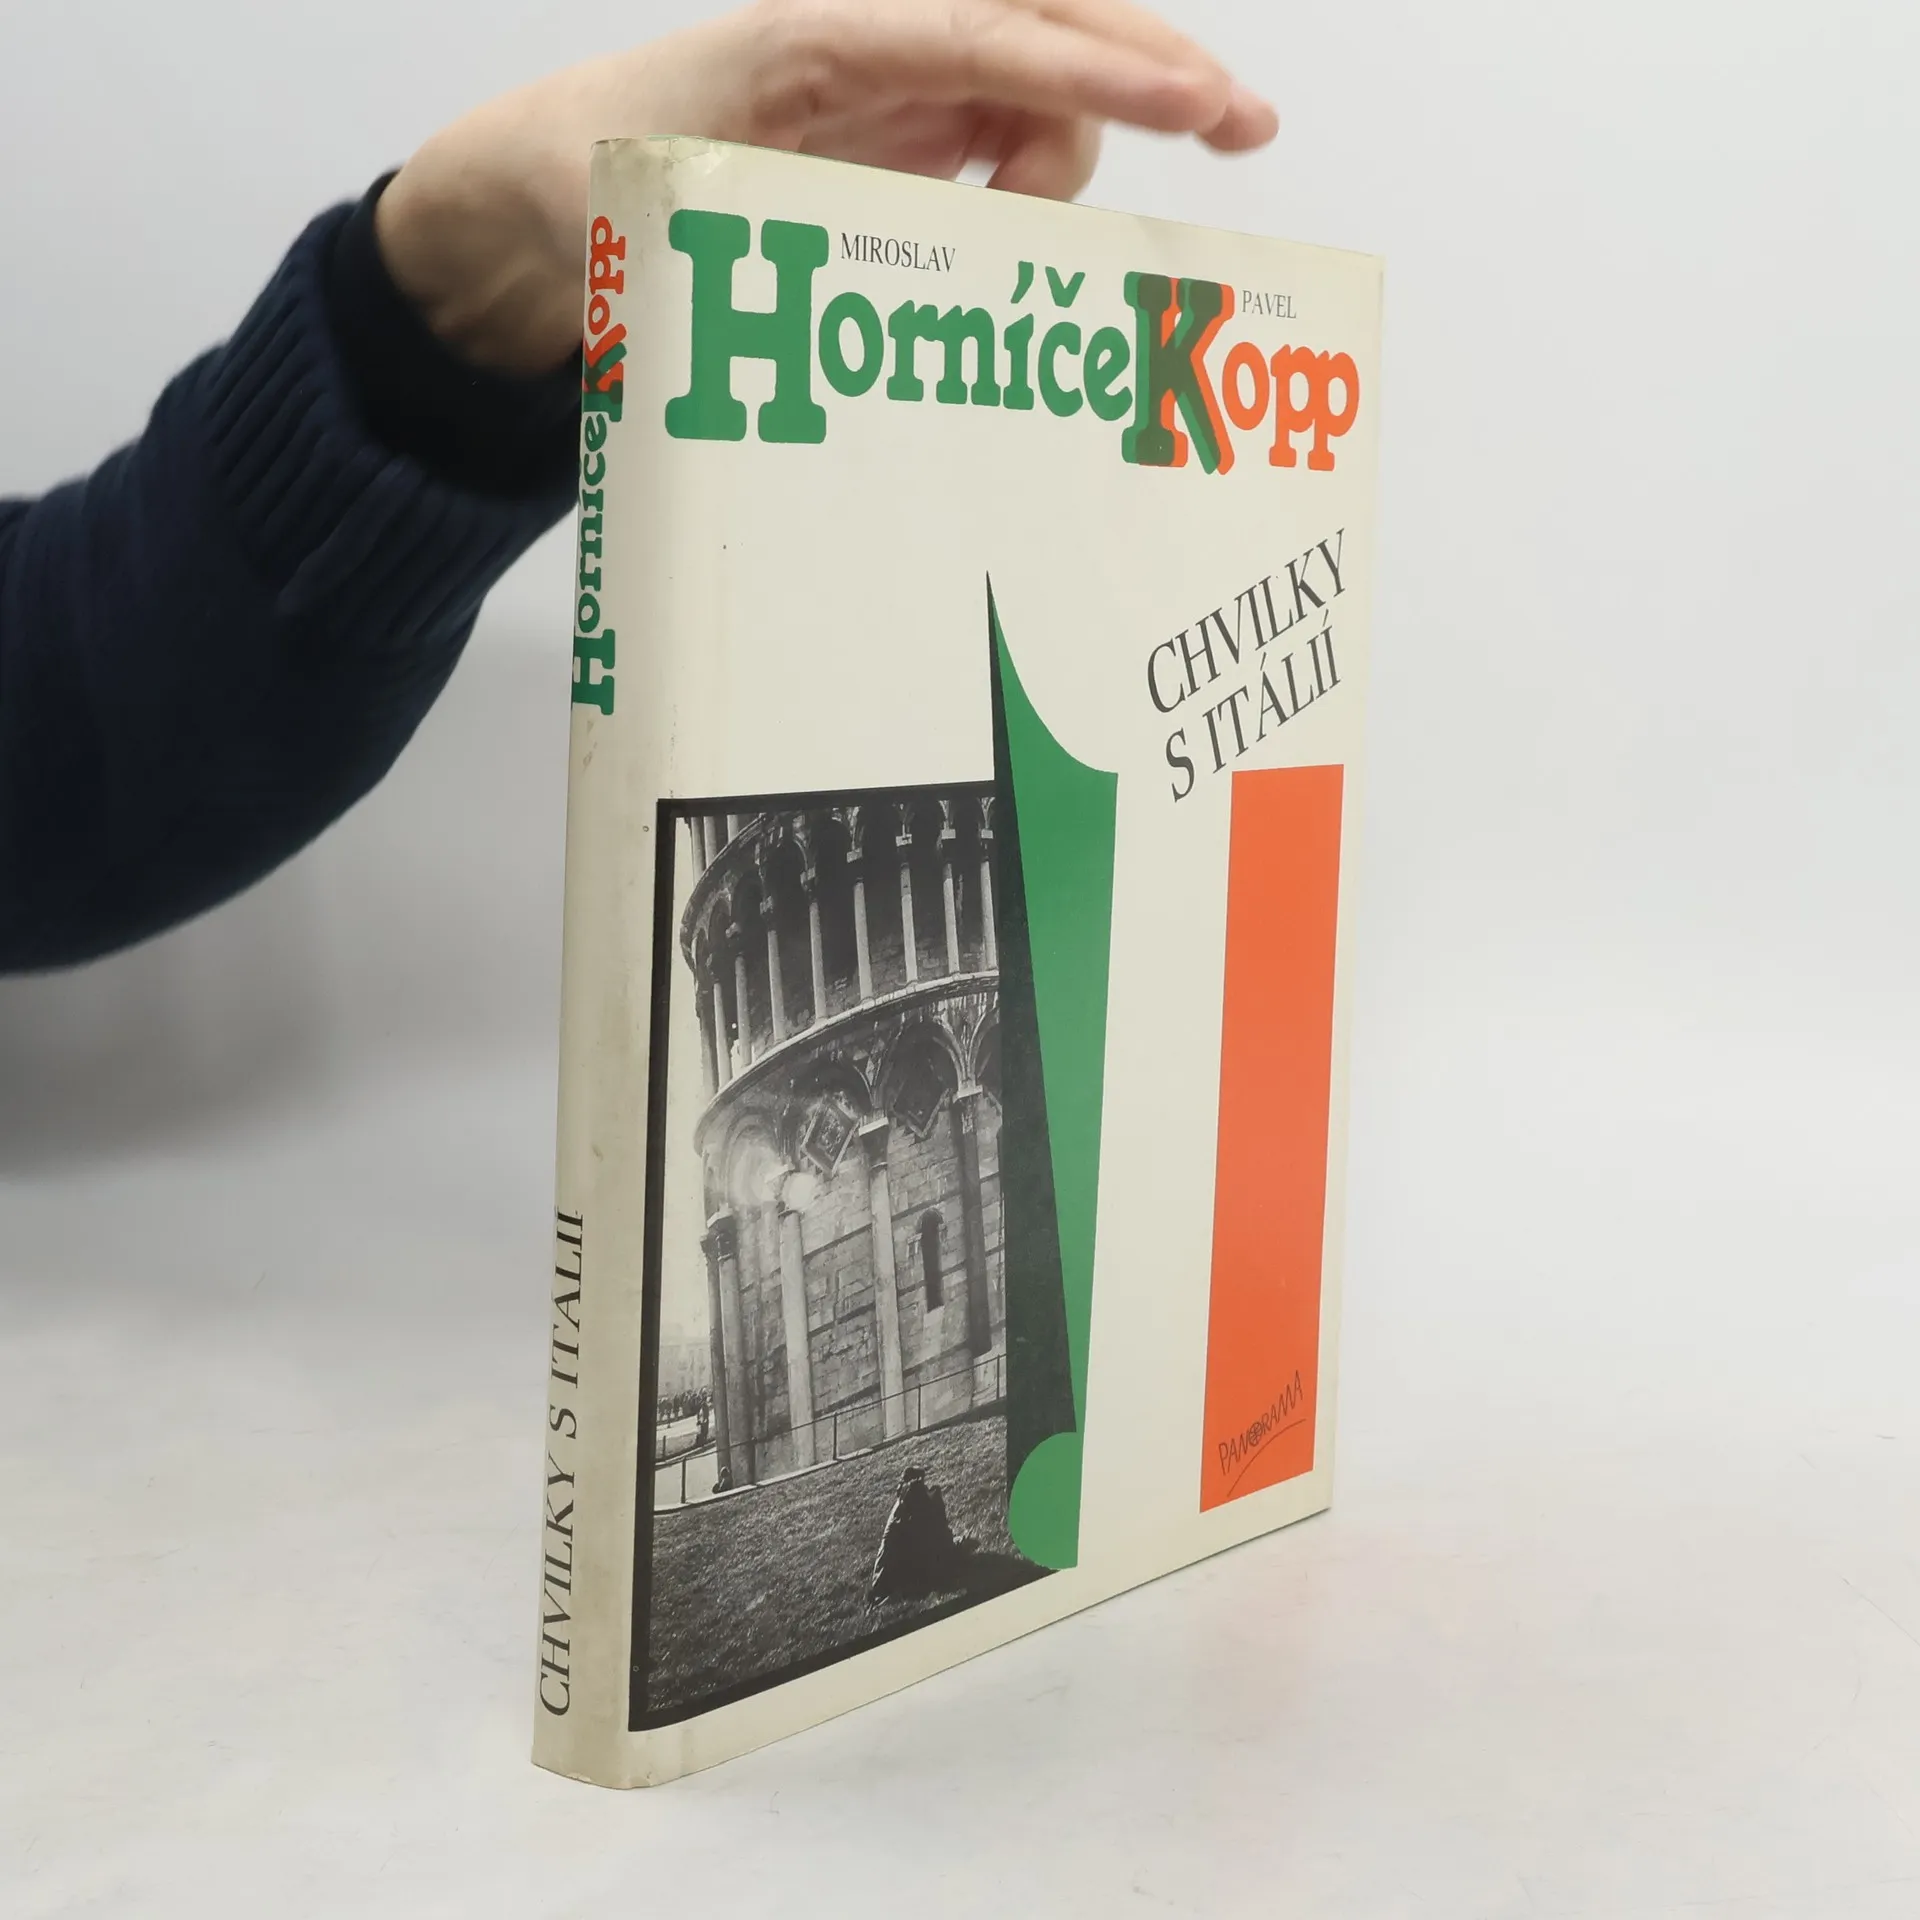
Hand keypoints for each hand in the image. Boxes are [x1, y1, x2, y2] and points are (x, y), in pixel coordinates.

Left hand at [375, 0, 1276, 374]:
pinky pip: (1005, 126)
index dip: (1098, 75)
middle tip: (1241, 125)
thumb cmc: (587, 186)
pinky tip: (1033, 236)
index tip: (1193, 103)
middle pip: (1046, 20)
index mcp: (815, 35)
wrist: (537, 190)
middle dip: (1152, 67)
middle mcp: (869, 37)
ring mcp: (889, 78)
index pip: (990, 35)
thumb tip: (863, 307)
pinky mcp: (897, 123)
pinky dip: (1042, 176)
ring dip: (1075, 152)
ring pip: (1038, 82)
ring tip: (1036, 242)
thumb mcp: (662, 217)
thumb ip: (766, 237)